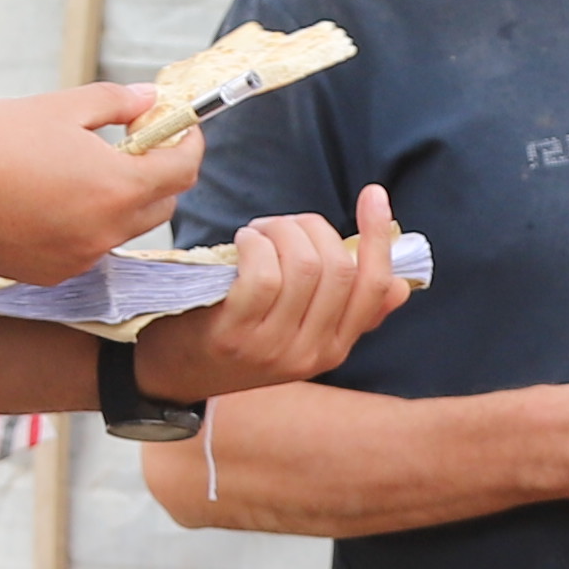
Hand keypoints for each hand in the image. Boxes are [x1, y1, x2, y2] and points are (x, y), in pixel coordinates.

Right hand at [0, 82, 193, 282]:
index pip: (183, 170)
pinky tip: (54, 198)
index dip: (189, 144)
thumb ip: (114, 102)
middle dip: (159, 173)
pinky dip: (87, 223)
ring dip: (121, 199)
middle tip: (134, 142)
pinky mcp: (54, 272)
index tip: (179, 127)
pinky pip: (89, 246)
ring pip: (124, 228)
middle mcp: (107, 230)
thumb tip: (148, 98)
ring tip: (85, 168)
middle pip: (162, 205)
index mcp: (118, 185)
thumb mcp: (59, 108)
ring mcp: (81, 256)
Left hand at [137, 189, 412, 401]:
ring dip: (280, 232)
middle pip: (338, 269)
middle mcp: (308, 354)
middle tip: (284, 225)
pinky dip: (256, 244)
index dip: (378, 237)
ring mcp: (271, 347)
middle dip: (313, 229)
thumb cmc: (235, 335)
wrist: (170, 372)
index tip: (373, 196)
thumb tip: (399, 287)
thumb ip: (343, 310)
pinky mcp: (233, 335)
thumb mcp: (297, 331)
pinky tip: (243, 244)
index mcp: (333, 348)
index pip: (375, 288)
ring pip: (304, 266)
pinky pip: (263, 275)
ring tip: (259, 233)